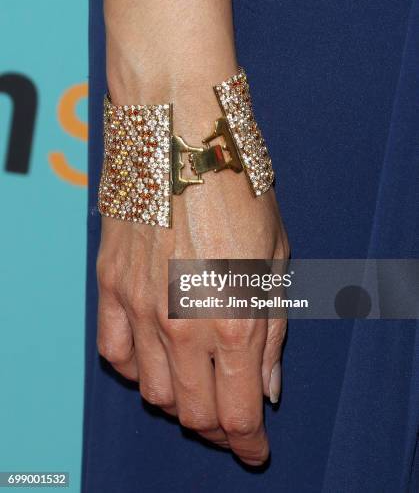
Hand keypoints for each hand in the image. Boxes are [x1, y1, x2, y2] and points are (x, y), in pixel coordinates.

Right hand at [96, 168, 288, 465]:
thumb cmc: (239, 187)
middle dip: (217, 427)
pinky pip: (114, 352)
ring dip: (178, 401)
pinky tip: (156, 354)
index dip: (248, 443)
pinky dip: (136, 368)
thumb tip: (267, 386)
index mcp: (233, 320)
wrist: (180, 134)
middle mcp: (181, 325)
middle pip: (192, 412)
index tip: (256, 450)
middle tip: (231, 418)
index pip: (238, 412)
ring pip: (150, 391)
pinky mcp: (110, 286)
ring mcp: (138, 307)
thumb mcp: (276, 258)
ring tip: (197, 385)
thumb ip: (271, 329)